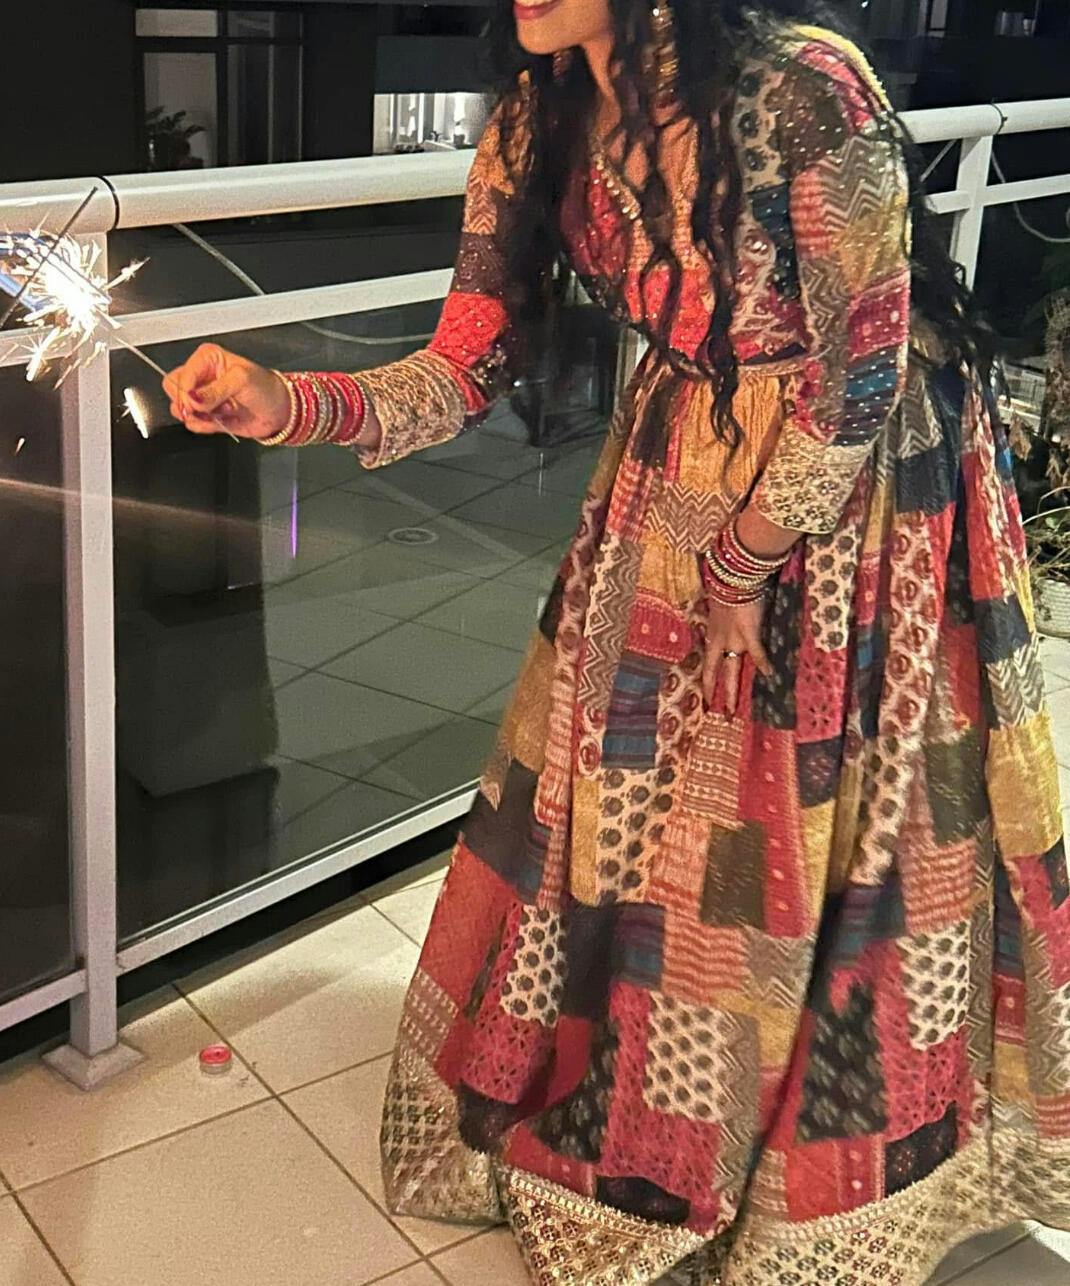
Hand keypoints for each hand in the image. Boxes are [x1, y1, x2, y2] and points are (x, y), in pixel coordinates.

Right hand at [163, 343, 290, 439]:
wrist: (279, 411)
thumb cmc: (266, 388)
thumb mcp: (242, 381)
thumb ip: (214, 391)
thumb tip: (192, 399)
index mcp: (206, 358)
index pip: (180, 375)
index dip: (186, 392)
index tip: (197, 403)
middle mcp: (201, 376)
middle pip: (174, 390)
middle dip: (190, 404)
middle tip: (211, 407)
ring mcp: (202, 397)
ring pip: (180, 409)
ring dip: (200, 416)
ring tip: (222, 411)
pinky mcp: (206, 415)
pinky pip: (192, 424)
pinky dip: (205, 426)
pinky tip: (222, 421)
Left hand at [702, 596, 772, 718]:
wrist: (735, 578)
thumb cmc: (729, 587)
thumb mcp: (723, 605)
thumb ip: (728, 616)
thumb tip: (732, 617)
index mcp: (713, 633)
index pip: (708, 661)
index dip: (707, 678)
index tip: (704, 694)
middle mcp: (720, 640)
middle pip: (714, 671)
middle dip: (713, 691)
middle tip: (710, 710)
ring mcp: (734, 640)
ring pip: (731, 671)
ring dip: (731, 691)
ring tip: (732, 709)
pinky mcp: (749, 634)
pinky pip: (757, 653)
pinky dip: (764, 664)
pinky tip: (770, 676)